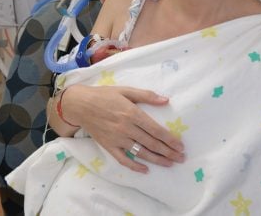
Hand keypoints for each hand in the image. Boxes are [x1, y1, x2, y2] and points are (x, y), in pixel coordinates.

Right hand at [61, 84, 185, 172]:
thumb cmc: (104, 95)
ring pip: (140, 152)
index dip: (170, 139)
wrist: (80, 105)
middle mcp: (126, 128)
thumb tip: (166, 100)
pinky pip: (123, 160)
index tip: (180, 145)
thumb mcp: (126, 90)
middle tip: (181, 158)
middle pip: (151, 143)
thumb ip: (146, 95)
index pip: (156, 130)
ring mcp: (117, 139)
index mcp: (132, 113)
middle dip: (168, 152)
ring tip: (170, 164)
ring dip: (157, 160)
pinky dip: (135, 166)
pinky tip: (146, 170)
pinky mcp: (109, 146)